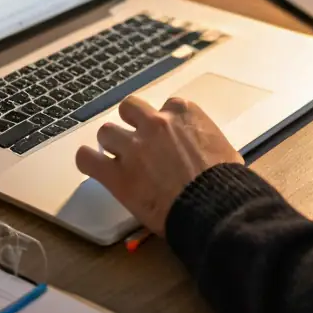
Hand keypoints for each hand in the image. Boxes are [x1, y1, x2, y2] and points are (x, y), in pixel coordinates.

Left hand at [75, 94, 243, 234]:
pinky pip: (86, 159)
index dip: (164, 123)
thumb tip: (202, 149)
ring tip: (117, 159)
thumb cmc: (225, 181)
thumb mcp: (223, 148)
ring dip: (111, 144)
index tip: (166, 137)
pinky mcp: (117, 174)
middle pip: (128, 108)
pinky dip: (87, 161)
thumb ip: (203, 139)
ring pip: (106, 132)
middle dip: (130, 123)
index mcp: (183, 112)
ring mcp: (133, 147)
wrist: (213, 205)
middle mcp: (155, 123)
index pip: (166, 106)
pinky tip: (92, 166)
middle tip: (136, 141)